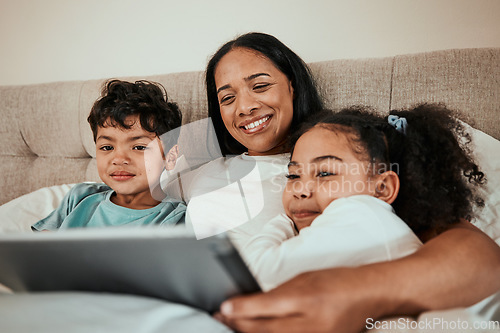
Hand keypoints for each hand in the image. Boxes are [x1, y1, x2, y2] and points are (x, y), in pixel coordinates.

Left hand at [216, 267, 387, 332]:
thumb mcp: (302, 279)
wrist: (366, 295)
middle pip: (265, 330)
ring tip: (234, 326)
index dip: (241, 309)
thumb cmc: (334, 282)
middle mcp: (310, 325)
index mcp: (305, 300)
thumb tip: (246, 304)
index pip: (265, 308)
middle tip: (221, 318)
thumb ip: (275, 294)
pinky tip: (255, 331)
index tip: (223, 308)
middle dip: (239, 325)